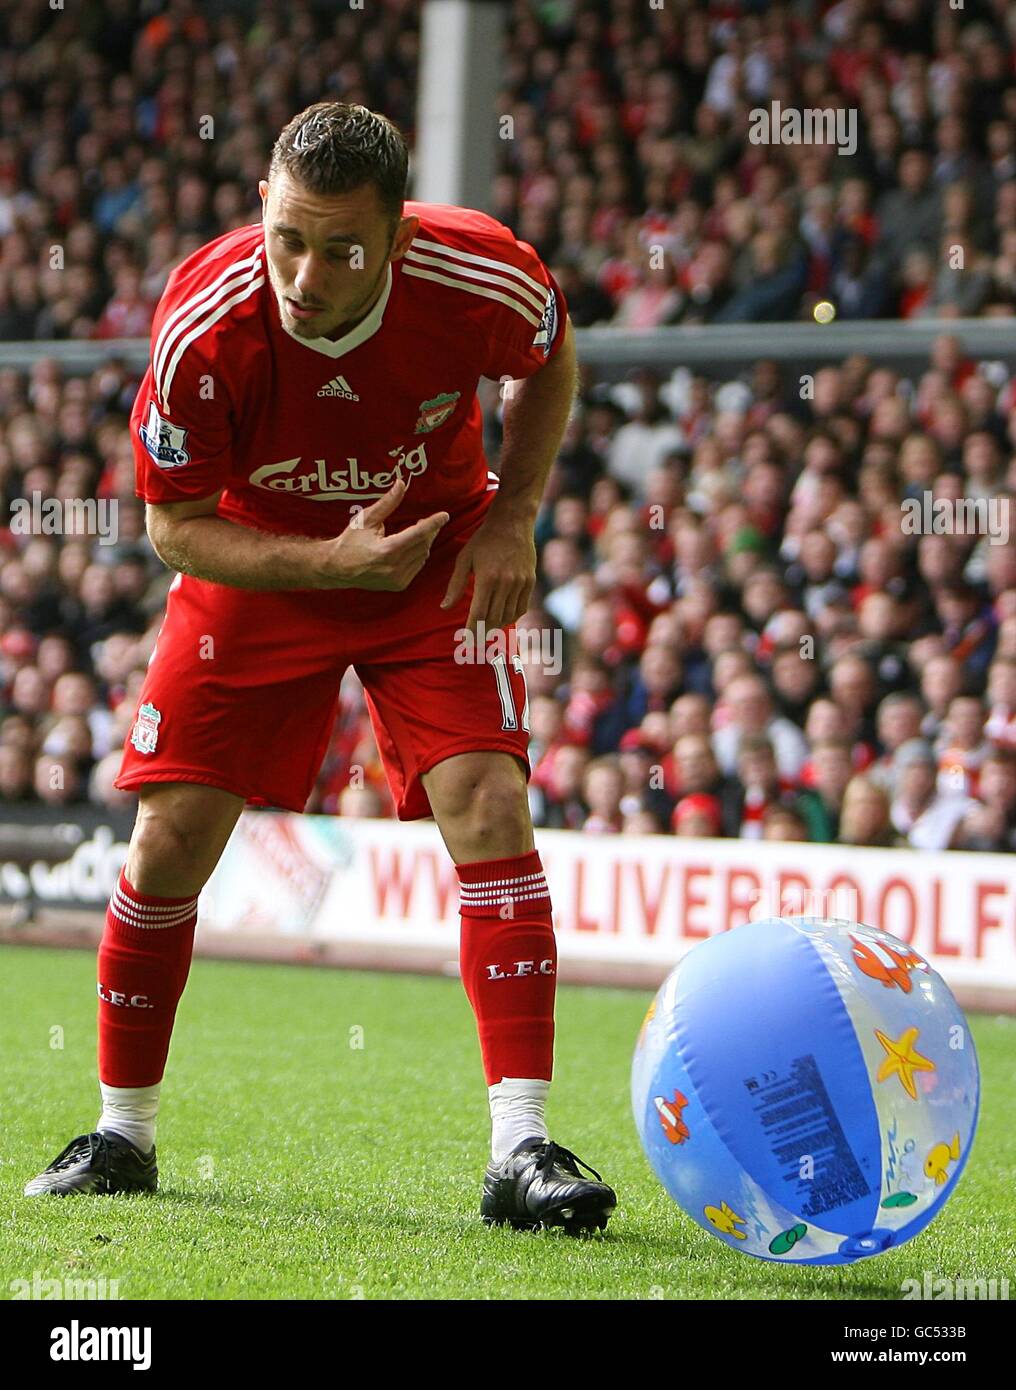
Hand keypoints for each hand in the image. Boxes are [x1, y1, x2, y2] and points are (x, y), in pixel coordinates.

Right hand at [315, 479, 448, 590]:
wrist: (337, 568)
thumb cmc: (349, 541)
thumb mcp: (366, 519)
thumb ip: (387, 503)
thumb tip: (401, 483)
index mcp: (387, 550)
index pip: (418, 534)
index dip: (433, 523)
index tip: (445, 515)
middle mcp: (394, 567)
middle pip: (423, 544)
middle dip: (428, 531)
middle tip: (426, 520)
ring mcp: (397, 579)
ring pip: (422, 556)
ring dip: (423, 542)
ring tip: (417, 531)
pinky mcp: (399, 585)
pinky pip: (417, 566)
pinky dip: (418, 555)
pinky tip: (410, 547)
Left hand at [440, 509, 535, 634]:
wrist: (512, 522)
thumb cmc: (483, 539)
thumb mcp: (464, 559)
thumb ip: (455, 585)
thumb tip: (445, 607)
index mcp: (487, 578)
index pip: (479, 613)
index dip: (472, 630)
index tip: (465, 639)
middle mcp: (506, 582)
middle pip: (494, 618)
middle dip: (482, 632)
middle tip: (474, 639)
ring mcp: (520, 582)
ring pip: (509, 615)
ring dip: (497, 626)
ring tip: (486, 630)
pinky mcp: (530, 581)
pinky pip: (522, 607)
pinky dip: (511, 617)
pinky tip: (502, 618)